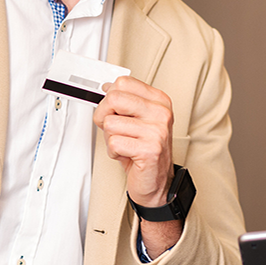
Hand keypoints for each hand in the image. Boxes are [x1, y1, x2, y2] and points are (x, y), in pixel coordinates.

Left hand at [94, 75, 174, 204]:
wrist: (157, 182)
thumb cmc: (145, 150)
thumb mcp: (138, 120)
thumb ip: (125, 102)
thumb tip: (106, 88)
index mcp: (159, 101)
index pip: (123, 83)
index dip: (109, 97)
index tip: (113, 109)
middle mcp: (161, 113)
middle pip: (114, 98)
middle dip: (104, 115)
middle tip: (115, 129)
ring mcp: (157, 131)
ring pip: (110, 123)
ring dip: (111, 138)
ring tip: (126, 144)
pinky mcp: (149, 149)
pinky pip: (113, 143)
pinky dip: (114, 152)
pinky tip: (127, 154)